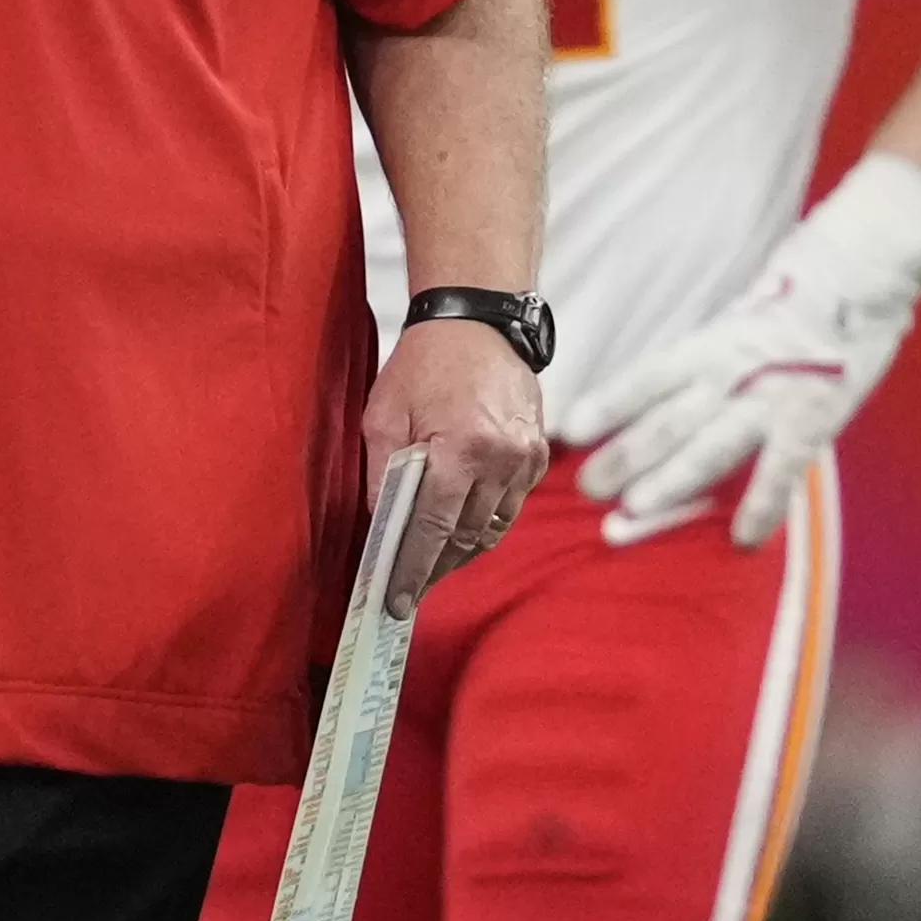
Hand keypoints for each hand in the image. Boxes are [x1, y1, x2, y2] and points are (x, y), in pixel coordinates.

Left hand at [363, 319, 546, 616]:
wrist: (478, 320)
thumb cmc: (424, 362)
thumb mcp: (384, 415)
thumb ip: (383, 474)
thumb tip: (382, 526)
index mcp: (461, 448)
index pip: (434, 529)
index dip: (413, 570)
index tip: (397, 600)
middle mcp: (501, 459)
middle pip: (466, 537)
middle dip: (435, 566)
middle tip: (409, 587)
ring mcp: (526, 458)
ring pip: (493, 528)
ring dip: (462, 550)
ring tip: (433, 564)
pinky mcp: (538, 454)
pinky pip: (511, 506)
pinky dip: (486, 523)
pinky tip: (463, 529)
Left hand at [569, 258, 916, 549]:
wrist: (863, 273)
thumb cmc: (801, 294)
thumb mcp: (741, 319)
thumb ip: (711, 360)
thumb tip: (670, 396)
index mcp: (711, 343)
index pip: (646, 377)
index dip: (606, 404)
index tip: (567, 429)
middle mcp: (732, 372)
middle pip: (667, 421)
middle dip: (624, 457)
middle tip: (586, 489)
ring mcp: (771, 399)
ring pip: (710, 448)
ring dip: (669, 484)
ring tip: (631, 514)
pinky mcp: (813, 420)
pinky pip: (781, 472)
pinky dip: (762, 507)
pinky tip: (742, 541)